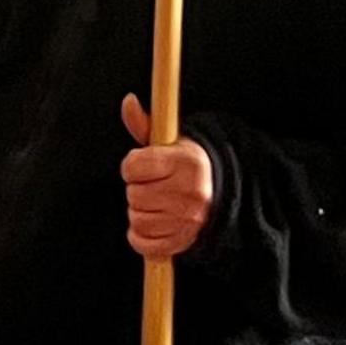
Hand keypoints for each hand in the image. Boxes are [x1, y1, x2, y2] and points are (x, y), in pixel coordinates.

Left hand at [119, 96, 215, 258]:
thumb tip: (128, 101)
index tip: (145, 166)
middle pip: (133, 194)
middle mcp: (190, 192)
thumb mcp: (169, 143)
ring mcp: (187, 220)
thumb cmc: (184, 167)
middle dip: (137, 189)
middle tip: (155, 186)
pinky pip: (142, 243)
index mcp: (186, 163)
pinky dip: (140, 236)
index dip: (132, 166)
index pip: (132, 166)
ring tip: (158, 203)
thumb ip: (145, 125)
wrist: (218, 197)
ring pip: (136, 219)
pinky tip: (154, 222)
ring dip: (139, 213)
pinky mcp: (181, 242)